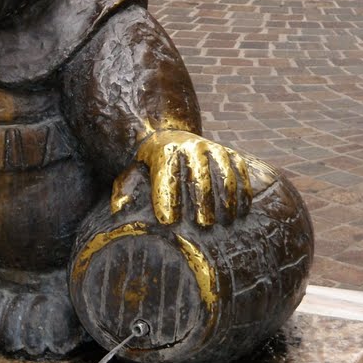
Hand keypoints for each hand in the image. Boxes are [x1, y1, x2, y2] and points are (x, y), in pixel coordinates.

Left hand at [112, 130, 277, 226]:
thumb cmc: (150, 166)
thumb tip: (119, 210)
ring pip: (224, 174)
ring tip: (224, 222)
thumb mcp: (132, 173)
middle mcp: (190, 146)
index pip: (166, 176)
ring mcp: (213, 149)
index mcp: (164, 152)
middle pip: (199, 176)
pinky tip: (240, 212)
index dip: (167, 199)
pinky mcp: (230, 154)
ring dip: (226, 200)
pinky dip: (243, 192)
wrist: (171, 138)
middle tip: (201, 225)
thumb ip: (124, 190)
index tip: (167, 221)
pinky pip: (240, 172)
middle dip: (201, 201)